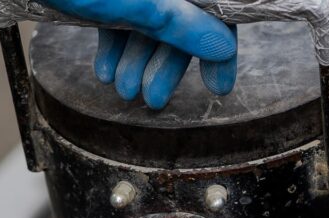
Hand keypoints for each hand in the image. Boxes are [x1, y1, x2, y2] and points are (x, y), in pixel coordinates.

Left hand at [43, 0, 238, 108]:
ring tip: (124, 89)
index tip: (216, 84)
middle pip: (184, 17)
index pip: (217, 11)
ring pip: (150, 17)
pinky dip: (117, 41)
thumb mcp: (137, 4)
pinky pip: (123, 11)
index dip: (220, 48)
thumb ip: (178, 24)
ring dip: (138, 58)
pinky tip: (108, 70)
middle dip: (166, 62)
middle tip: (154, 98)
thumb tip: (220, 46)